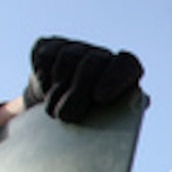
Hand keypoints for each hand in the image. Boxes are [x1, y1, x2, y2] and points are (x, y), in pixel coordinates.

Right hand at [23, 36, 143, 122]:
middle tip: (67, 116)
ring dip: (58, 89)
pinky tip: (46, 94)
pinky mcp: (50, 46)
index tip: (99, 98)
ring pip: (68, 57)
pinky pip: (46, 56)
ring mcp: (77, 48)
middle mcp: (103, 57)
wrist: (58, 110)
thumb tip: (112, 121)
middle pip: (94, 62)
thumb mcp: (106, 125)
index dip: (116, 78)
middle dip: (78, 90)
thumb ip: (114, 120)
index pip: (128, 65)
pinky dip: (43, 79)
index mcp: (126, 74)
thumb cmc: (90, 124)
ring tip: (54, 113)